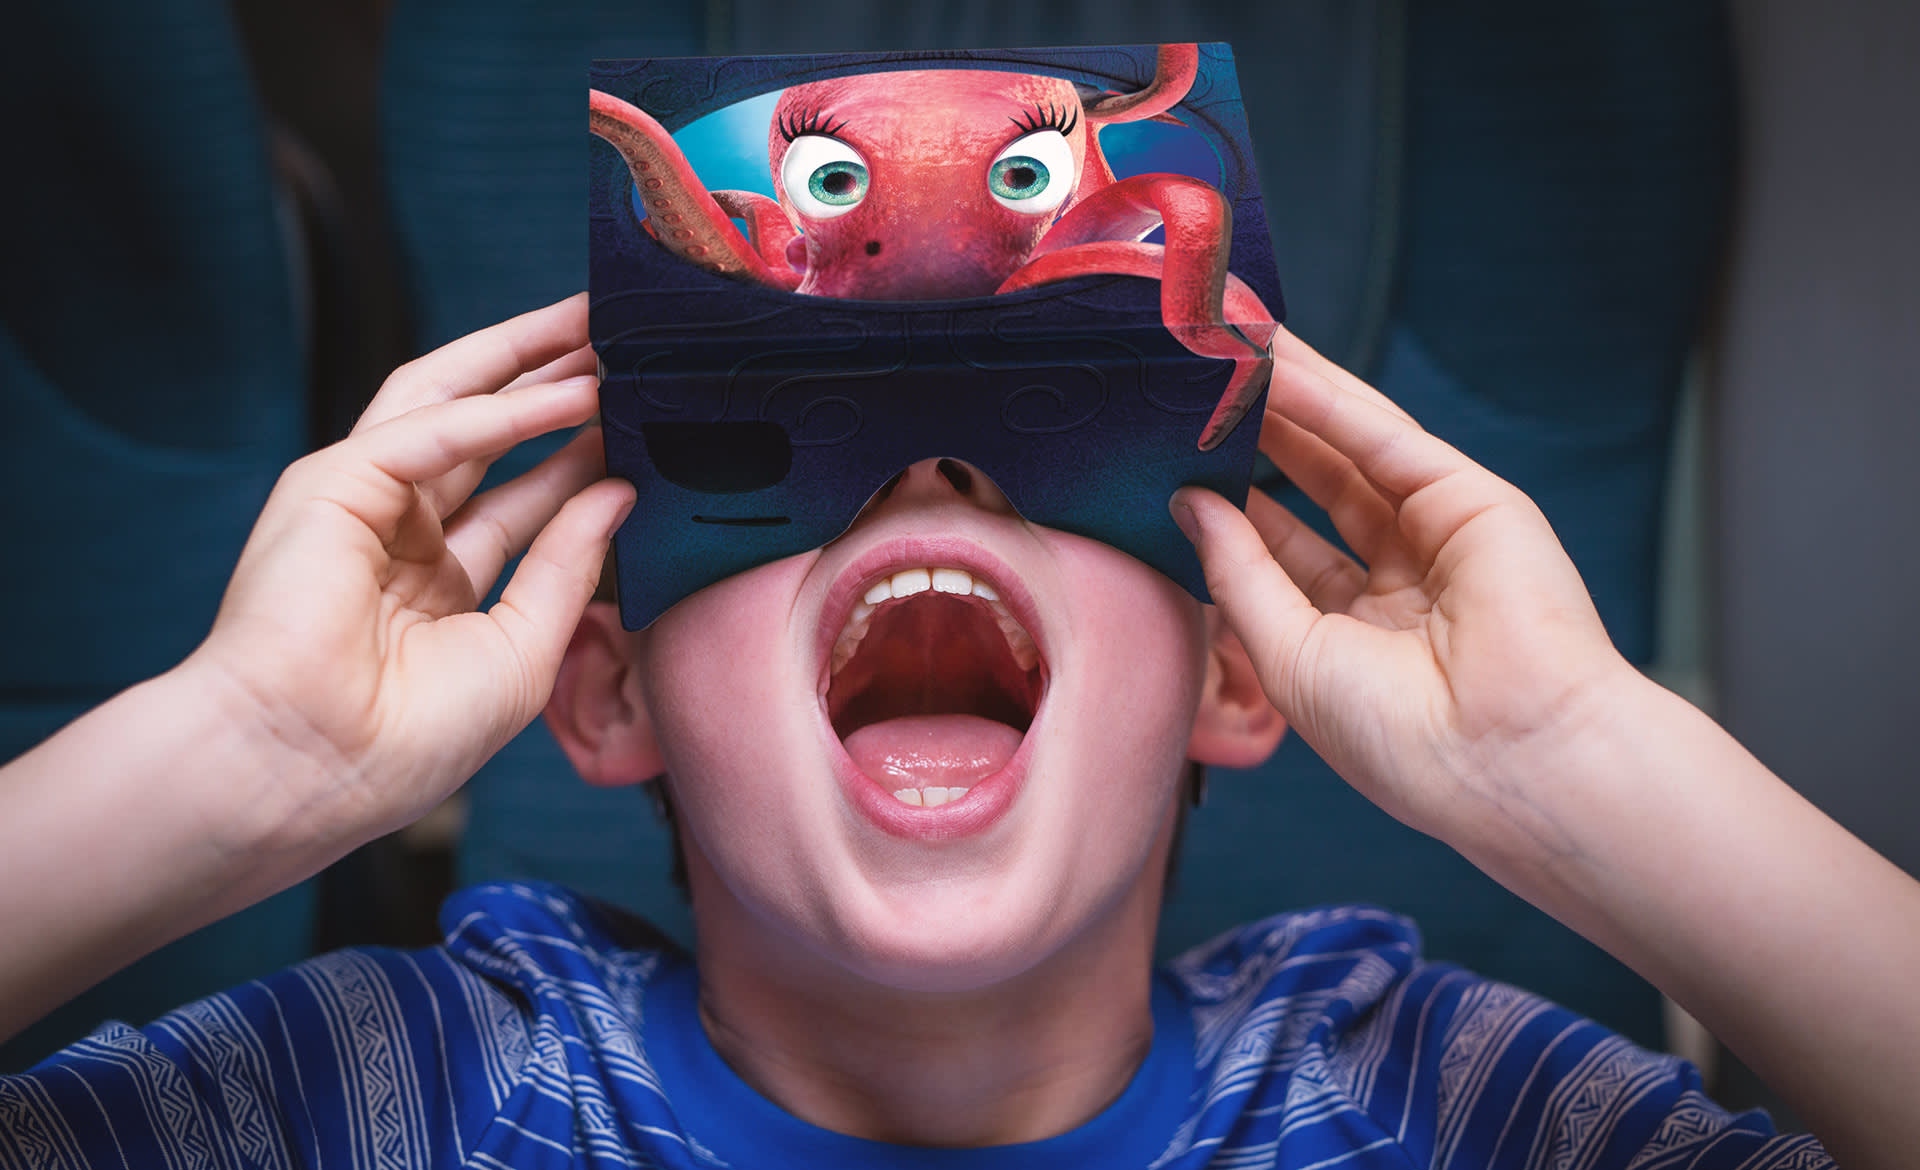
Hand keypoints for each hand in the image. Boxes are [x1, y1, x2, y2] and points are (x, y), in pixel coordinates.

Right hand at [187, 293, 634, 852]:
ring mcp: (361, 502)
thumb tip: (618, 491)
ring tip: (595, 324)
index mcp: (436, 581)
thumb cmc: (407, 740)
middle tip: (620, 336)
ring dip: (522, 361)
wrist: (309, 772)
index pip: (520, 496)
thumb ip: (567, 566)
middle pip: (485, 430)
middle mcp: (398, 532)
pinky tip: (567, 396)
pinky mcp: (330, 486)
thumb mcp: (521, 649)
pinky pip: (427, 432)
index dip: (578, 452)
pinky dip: (499, 413)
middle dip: (550, 378)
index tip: (641, 417)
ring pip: (449, 401)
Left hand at [1172, 330, 1635, 850]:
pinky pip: (1382, 438)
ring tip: (1224, 347)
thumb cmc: (1399, 739)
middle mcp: (1398, 577)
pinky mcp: (1471, 498)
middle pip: (1314, 484)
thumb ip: (1239, 574)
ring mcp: (1437, 532)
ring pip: (1347, 449)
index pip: (1279, 545)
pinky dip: (1328, 401)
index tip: (1169, 455)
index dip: (1228, 499)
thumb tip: (1187, 505)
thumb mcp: (1290, 657)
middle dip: (1257, 433)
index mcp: (1355, 631)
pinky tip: (1275, 366)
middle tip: (1194, 380)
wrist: (1506, 760)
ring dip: (1288, 397)